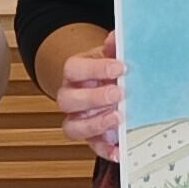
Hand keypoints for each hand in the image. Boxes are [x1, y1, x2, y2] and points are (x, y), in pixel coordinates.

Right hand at [52, 38, 125, 159]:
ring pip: (72, 128)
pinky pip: (92, 147)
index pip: (73, 69)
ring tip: (117, 119)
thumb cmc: (106, 71)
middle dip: (93, 98)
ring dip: (95, 125)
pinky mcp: (90, 138)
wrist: (104, 85)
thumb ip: (113, 47)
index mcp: (74, 74)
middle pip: (68, 100)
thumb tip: (118, 36)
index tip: (119, 67)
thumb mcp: (109, 56)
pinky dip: (106, 151)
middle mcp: (70, 98)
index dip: (94, 69)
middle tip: (118, 94)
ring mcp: (78, 119)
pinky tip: (120, 150)